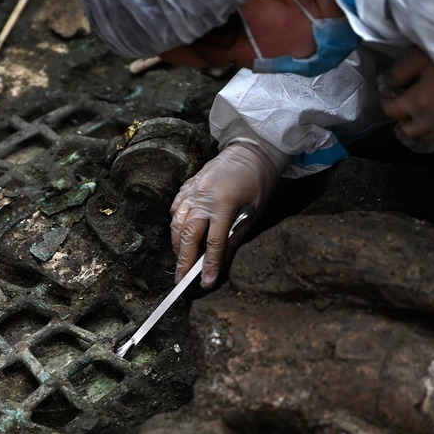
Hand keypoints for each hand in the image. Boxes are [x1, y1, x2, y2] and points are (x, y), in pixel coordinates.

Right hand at [170, 140, 278, 288]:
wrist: (250, 150)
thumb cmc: (258, 182)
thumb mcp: (254, 211)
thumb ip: (236, 236)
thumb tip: (221, 261)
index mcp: (223, 203)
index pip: (213, 242)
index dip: (209, 265)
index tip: (205, 283)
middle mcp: (203, 197)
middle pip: (188, 235)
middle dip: (183, 260)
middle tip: (180, 280)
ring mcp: (192, 190)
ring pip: (176, 223)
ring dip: (177, 244)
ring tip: (180, 260)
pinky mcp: (188, 185)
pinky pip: (176, 208)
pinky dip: (175, 224)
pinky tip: (179, 235)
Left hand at [380, 48, 433, 142]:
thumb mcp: (422, 55)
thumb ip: (402, 71)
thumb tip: (391, 82)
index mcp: (418, 102)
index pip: (391, 111)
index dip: (386, 102)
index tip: (389, 94)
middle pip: (409, 132)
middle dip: (404, 120)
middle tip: (406, 106)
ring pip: (430, 136)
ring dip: (423, 127)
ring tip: (424, 112)